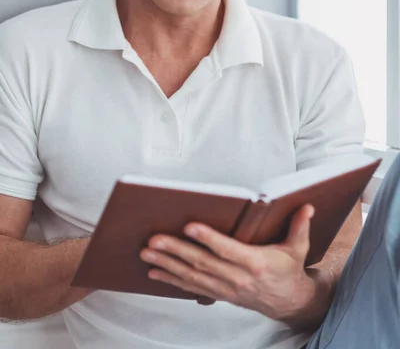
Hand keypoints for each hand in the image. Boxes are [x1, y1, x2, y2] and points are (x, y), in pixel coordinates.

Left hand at [140, 204, 331, 326]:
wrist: (288, 302)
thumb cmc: (289, 269)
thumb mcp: (298, 248)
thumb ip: (299, 226)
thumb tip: (306, 206)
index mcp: (256, 264)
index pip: (228, 250)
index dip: (209, 238)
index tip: (189, 226)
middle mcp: (238, 278)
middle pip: (202, 264)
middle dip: (175, 251)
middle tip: (154, 239)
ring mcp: (226, 289)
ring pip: (192, 277)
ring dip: (167, 264)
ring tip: (147, 252)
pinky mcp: (218, 294)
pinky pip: (191, 288)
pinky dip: (171, 280)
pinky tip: (154, 271)